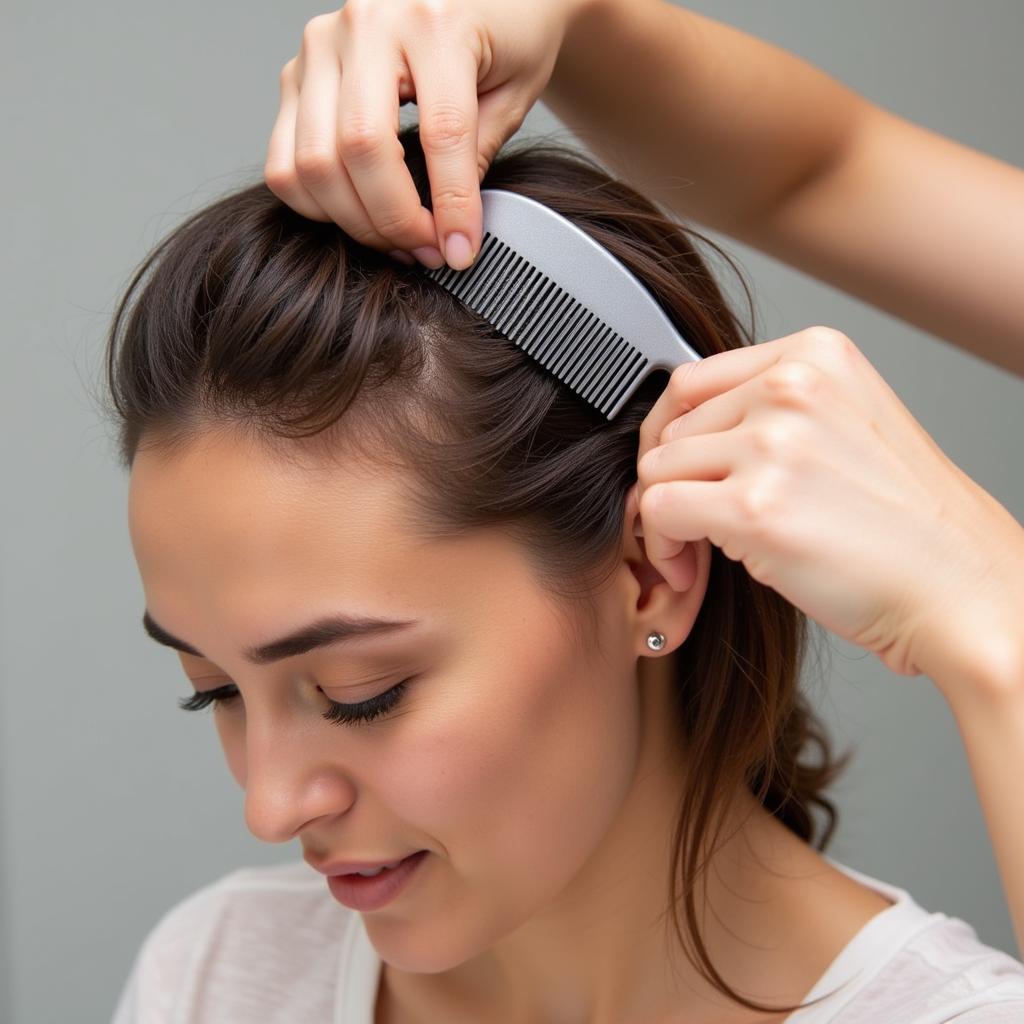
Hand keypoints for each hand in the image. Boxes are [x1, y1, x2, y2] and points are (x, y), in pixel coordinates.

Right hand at [264, 0, 586, 267]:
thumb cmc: (502, 35)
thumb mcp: (512, 93)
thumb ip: (475, 156)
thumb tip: (448, 233)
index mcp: (434, 21)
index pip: (439, 133)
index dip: (451, 207)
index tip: (460, 252)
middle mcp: (367, 23)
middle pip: (361, 150)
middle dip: (395, 221)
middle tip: (427, 250)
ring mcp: (320, 46)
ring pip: (314, 161)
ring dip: (355, 221)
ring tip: (397, 239)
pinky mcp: (296, 73)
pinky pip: (284, 161)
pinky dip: (316, 204)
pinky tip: (358, 213)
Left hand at [627, 326, 1023, 685]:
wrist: (958, 587)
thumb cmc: (906, 523)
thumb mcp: (843, 426)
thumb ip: (770, 412)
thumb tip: (679, 435)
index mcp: (815, 355)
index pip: (693, 382)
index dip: (674, 435)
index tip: (684, 472)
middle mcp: (792, 386)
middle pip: (672, 427)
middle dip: (673, 479)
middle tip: (695, 522)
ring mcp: (772, 444)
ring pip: (657, 469)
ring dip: (665, 516)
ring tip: (699, 548)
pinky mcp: (753, 506)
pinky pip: (658, 512)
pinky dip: (663, 547)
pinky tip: (690, 568)